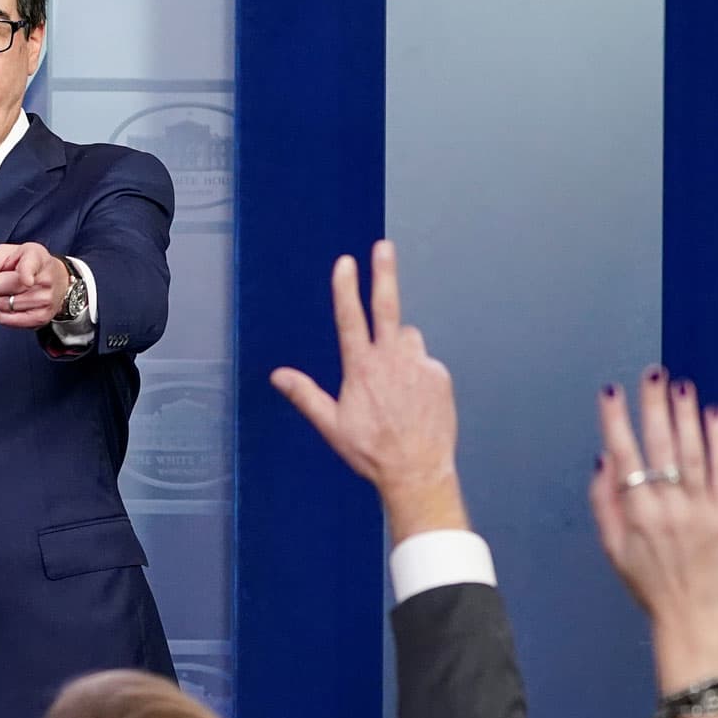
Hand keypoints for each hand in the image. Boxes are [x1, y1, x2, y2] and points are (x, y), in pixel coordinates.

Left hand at [0, 242, 74, 328]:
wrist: (56, 279)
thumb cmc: (25, 264)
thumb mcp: (5, 254)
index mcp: (36, 256)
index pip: (30, 266)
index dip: (26, 274)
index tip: (27, 280)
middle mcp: (45, 279)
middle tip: (8, 278)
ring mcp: (45, 301)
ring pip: (2, 304)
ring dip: (0, 298)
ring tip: (14, 290)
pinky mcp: (41, 318)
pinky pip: (6, 320)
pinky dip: (2, 312)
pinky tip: (12, 302)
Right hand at [270, 241, 465, 539]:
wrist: (417, 470)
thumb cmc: (371, 451)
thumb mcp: (331, 426)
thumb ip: (305, 395)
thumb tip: (278, 375)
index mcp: (361, 369)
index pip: (350, 319)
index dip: (346, 288)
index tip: (345, 263)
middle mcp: (391, 360)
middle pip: (388, 306)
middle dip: (384, 274)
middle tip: (383, 247)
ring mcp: (419, 365)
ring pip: (408, 338)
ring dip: (400, 347)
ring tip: (395, 382)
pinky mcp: (439, 375)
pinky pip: (425, 362)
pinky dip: (418, 371)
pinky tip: (412, 398)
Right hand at [589, 369, 717, 716]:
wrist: (694, 623)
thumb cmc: (652, 590)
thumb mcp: (612, 551)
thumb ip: (603, 504)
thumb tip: (603, 460)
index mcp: (635, 514)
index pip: (622, 453)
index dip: (614, 419)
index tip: (611, 391)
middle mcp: (668, 508)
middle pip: (658, 444)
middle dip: (653, 405)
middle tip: (653, 375)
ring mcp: (702, 511)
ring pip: (693, 451)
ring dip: (687, 416)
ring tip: (682, 387)